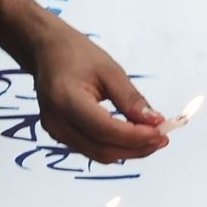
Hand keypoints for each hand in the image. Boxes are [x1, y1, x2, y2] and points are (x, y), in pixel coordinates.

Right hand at [23, 23, 167, 164]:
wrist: (45, 52)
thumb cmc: (76, 54)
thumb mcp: (109, 70)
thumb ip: (131, 99)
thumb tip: (155, 122)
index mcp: (67, 101)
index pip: (106, 130)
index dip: (136, 136)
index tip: (162, 132)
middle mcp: (58, 123)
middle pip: (103, 149)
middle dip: (136, 149)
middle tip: (162, 139)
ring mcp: (56, 133)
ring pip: (98, 154)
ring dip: (128, 151)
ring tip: (151, 138)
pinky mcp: (59, 136)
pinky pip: (91, 149)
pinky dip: (114, 146)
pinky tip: (131, 136)